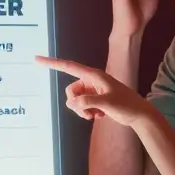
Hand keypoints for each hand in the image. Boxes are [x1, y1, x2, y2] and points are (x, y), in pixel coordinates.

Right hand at [36, 55, 153, 126]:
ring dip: (81, 110)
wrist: (138, 115)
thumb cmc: (126, 106)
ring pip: (75, 100)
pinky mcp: (94, 99)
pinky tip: (100, 116)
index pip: (68, 67)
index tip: (36, 59)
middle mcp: (91, 81)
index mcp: (94, 75)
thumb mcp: (107, 104)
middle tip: (88, 112)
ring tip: (96, 115)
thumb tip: (72, 103)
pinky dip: (87, 113)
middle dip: (75, 104)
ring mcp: (92, 91)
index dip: (52, 63)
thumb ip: (88, 102)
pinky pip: (81, 106)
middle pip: (70, 90)